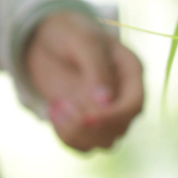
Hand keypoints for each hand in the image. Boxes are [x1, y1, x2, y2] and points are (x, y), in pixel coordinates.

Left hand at [25, 11, 144, 151]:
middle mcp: (122, 96)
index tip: (87, 118)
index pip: (134, 105)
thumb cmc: (67, 31)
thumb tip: (106, 101)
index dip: (114, 117)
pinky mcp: (85, 123)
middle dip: (90, 126)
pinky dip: (67, 138)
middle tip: (62, 105)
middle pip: (119, 129)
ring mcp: (105, 112)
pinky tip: (54, 113)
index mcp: (130, 72)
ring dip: (76, 133)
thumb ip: (96, 69)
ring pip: (103, 142)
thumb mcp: (82, 41)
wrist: (42, 37)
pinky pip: (84, 146)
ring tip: (57, 107)